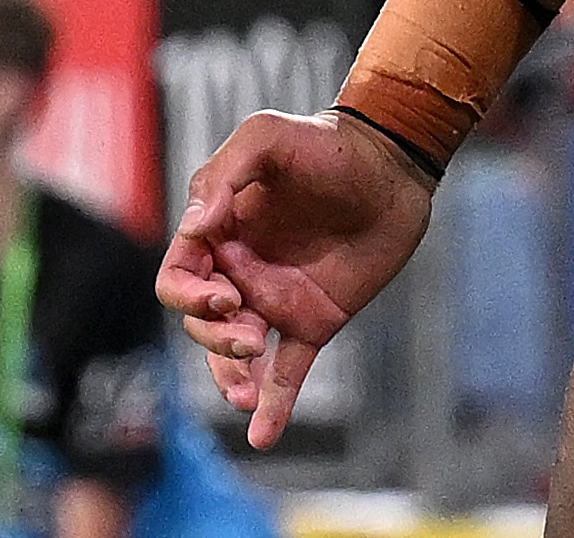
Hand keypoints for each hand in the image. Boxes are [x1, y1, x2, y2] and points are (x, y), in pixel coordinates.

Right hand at [156, 110, 434, 448]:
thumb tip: (193, 230)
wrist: (394, 166)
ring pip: (232, 356)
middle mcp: (239, 270)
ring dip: (229, 378)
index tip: (224, 297)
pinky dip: (273, 407)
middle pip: (199, 324)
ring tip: (244, 393)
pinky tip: (262, 436)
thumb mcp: (267, 137)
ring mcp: (274, 300)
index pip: (178, 277)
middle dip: (213, 338)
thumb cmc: (327, 144)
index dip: (188, 297)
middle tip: (250, 333)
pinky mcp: (312, 322)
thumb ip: (223, 177)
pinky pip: (285, 374)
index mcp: (218, 232)